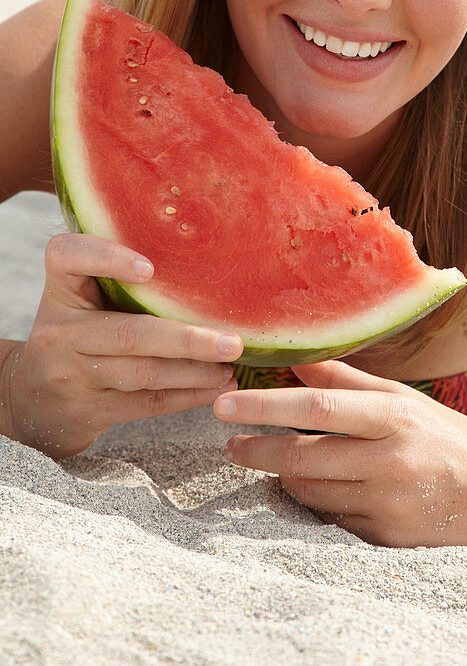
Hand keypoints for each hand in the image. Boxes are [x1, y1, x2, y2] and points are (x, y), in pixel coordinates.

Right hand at [2, 232, 240, 457]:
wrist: (32, 399)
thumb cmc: (77, 331)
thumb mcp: (80, 297)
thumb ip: (118, 277)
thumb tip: (205, 263)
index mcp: (60, 290)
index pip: (67, 258)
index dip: (107, 258)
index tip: (149, 268)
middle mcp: (60, 331)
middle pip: (128, 334)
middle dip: (187, 339)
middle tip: (232, 341)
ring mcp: (71, 375)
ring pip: (143, 374)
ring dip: (195, 372)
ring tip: (229, 365)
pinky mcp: (87, 411)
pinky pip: (146, 404)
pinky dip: (187, 396)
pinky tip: (215, 388)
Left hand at [213, 359, 466, 548]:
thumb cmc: (446, 436)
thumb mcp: (402, 399)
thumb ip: (348, 381)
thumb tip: (296, 360)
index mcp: (393, 416)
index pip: (317, 408)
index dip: (266, 406)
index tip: (227, 405)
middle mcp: (389, 459)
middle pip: (303, 456)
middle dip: (257, 450)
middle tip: (229, 443)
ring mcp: (386, 503)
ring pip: (310, 492)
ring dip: (282, 476)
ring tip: (269, 462)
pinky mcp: (386, 537)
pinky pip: (332, 518)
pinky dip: (314, 502)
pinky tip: (313, 488)